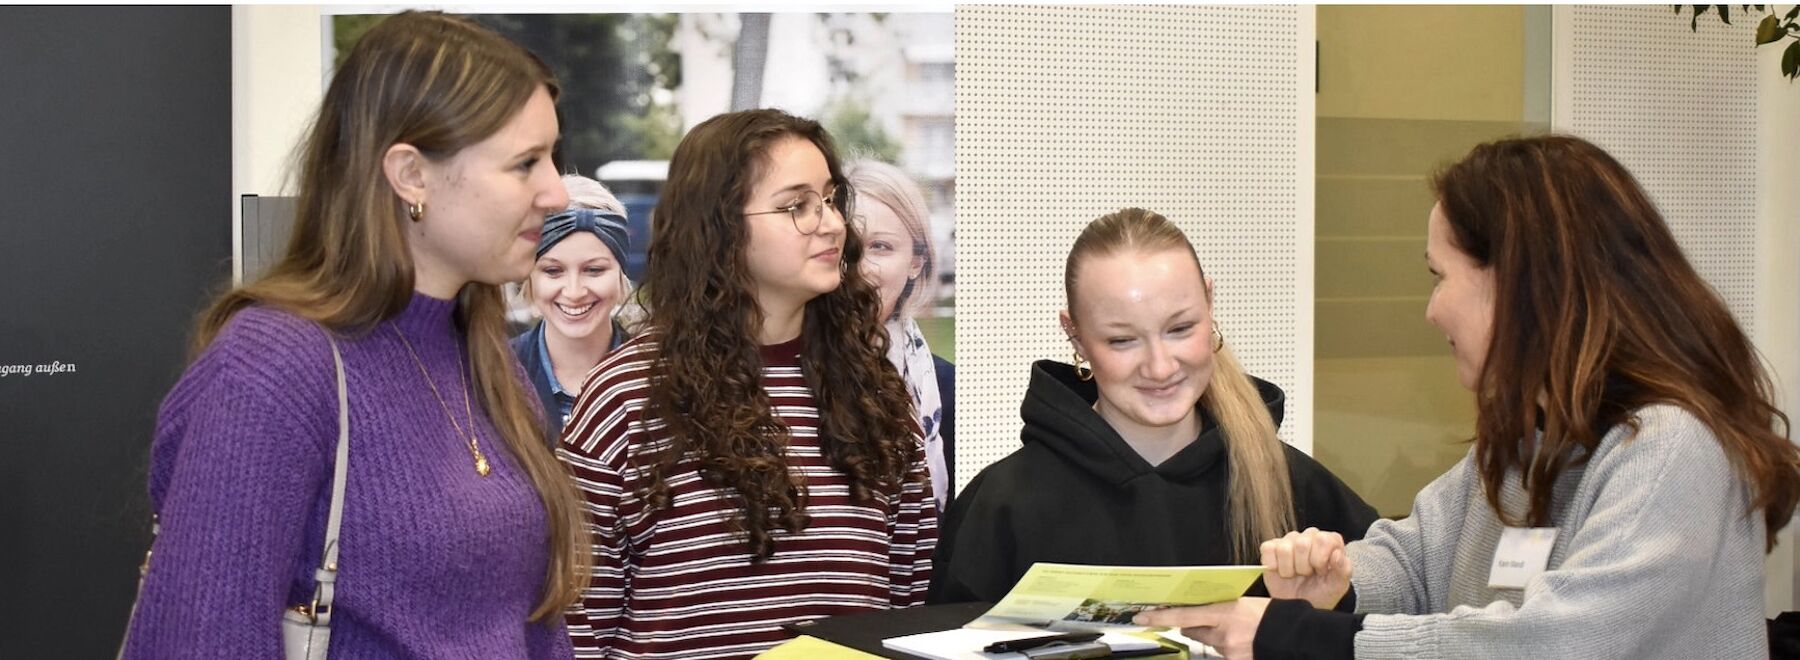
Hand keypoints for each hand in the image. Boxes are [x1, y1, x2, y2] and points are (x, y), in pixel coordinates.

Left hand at [1133, 597, 1269, 659]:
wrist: (1294, 635)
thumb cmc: (1271, 614)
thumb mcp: (1242, 603)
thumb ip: (1219, 608)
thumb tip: (1200, 612)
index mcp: (1224, 613)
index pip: (1183, 615)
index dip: (1159, 617)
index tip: (1142, 617)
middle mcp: (1223, 634)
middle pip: (1193, 631)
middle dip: (1194, 626)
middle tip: (1204, 620)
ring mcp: (1229, 651)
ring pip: (1210, 644)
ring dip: (1215, 638)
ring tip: (1237, 631)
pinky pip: (1222, 654)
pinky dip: (1227, 648)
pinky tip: (1242, 642)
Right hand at [1260, 528, 1351, 609]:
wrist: (1300, 605)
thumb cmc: (1321, 594)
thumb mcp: (1338, 586)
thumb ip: (1344, 569)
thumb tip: (1337, 554)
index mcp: (1328, 541)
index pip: (1323, 539)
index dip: (1321, 559)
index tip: (1321, 571)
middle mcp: (1309, 536)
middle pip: (1302, 543)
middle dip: (1304, 566)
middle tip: (1307, 575)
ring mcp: (1288, 540)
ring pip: (1284, 548)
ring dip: (1289, 568)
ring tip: (1295, 575)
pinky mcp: (1270, 548)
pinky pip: (1268, 550)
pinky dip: (1274, 566)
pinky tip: (1282, 572)